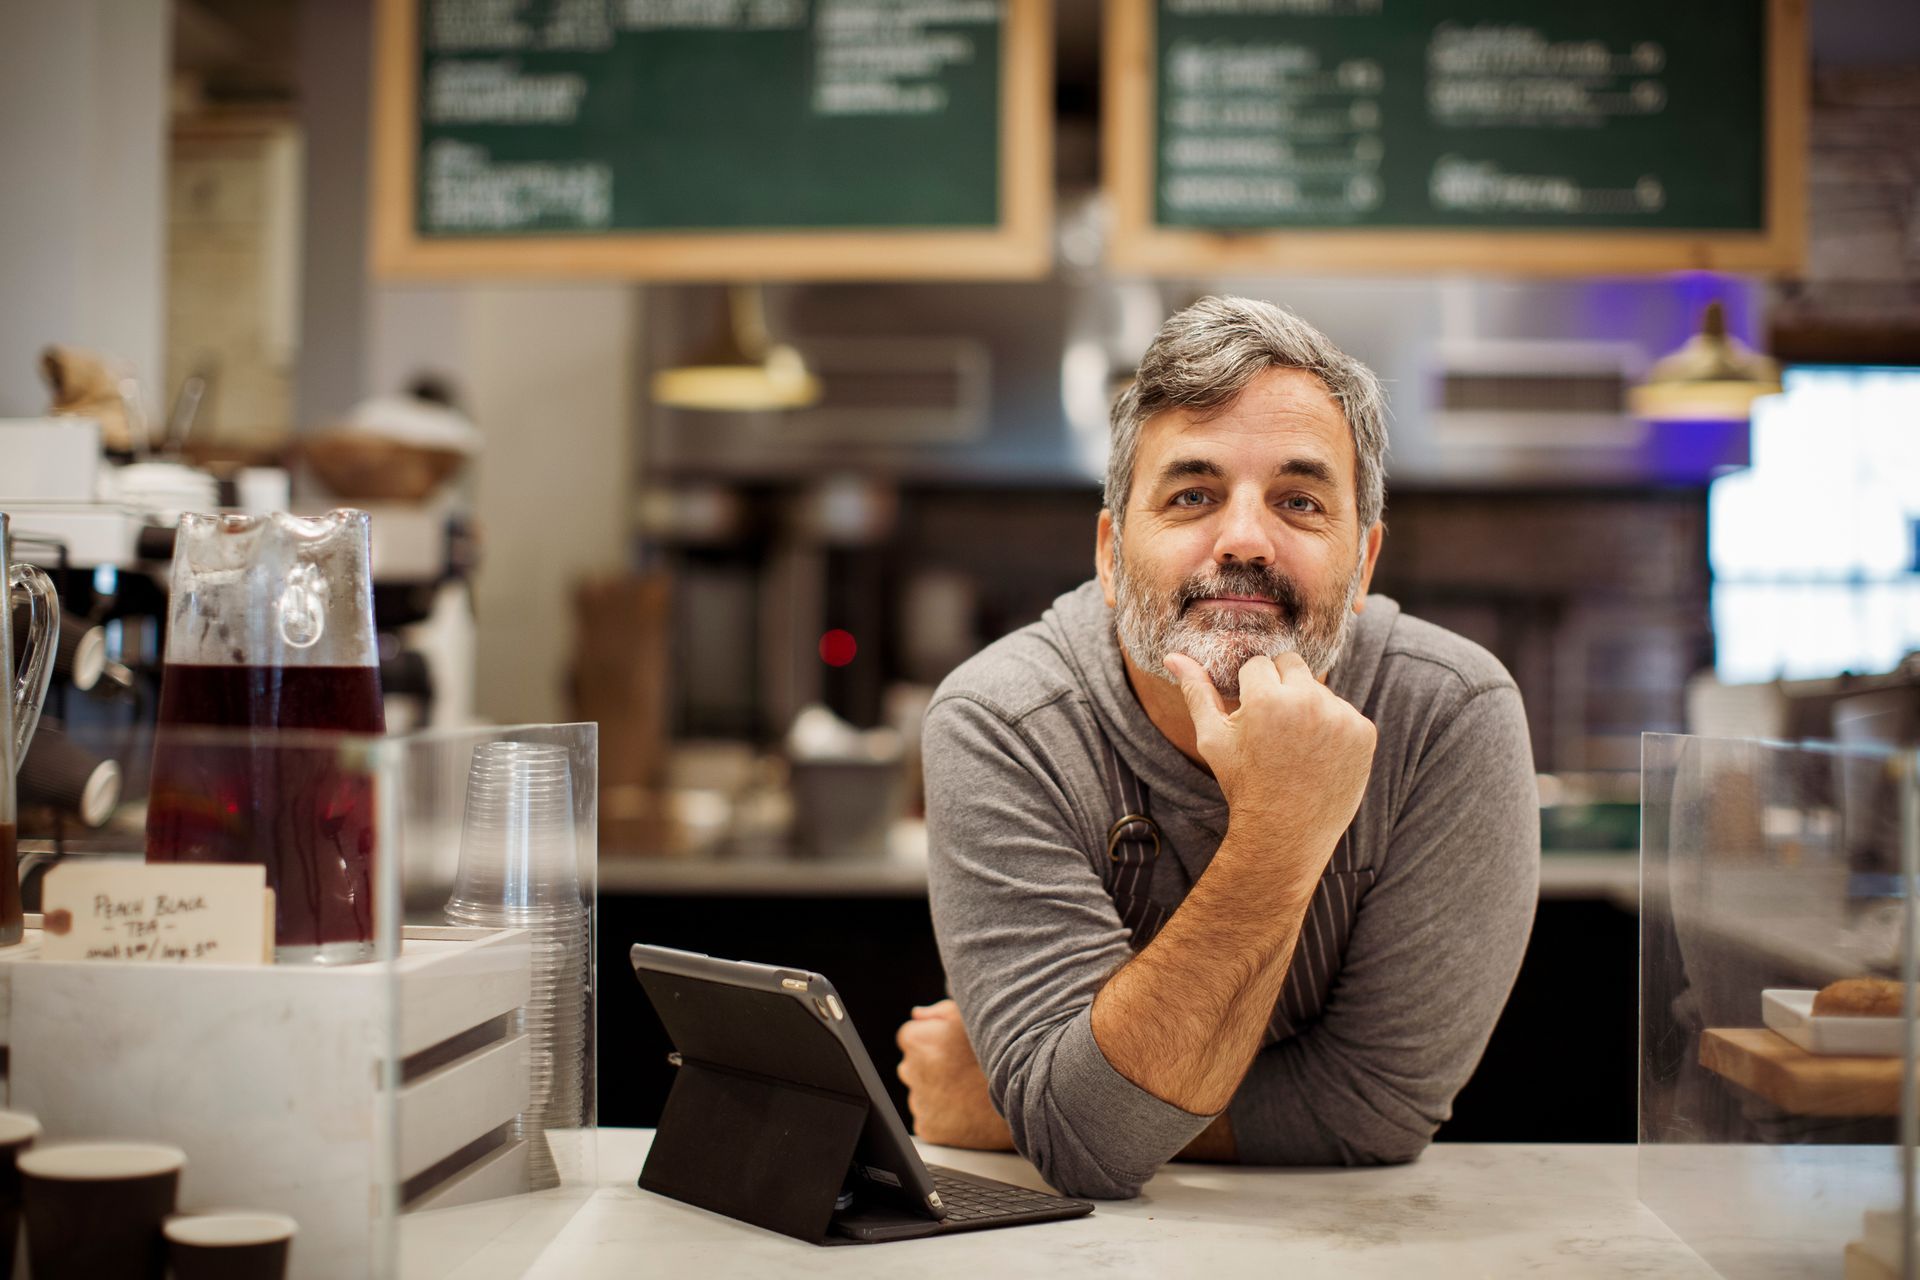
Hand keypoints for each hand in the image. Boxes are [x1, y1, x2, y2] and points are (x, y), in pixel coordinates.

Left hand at [894, 1000, 1014, 1150]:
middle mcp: (911, 1071)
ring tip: (967, 1089)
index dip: (934, 1041)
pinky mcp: (928, 1128)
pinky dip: (941, 1115)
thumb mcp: (972, 1017)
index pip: (910, 1038)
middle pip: (912, 1066)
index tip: (954, 1048)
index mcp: (917, 1040)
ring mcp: (919, 1102)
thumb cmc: (999, 1052)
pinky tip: (964, 1108)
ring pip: (920, 1093)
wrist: (1023, 1096)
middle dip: (930, 1066)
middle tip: (962, 1069)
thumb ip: (938, 1011)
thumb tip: (916, 1015)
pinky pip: (928, 1117)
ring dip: (935, 1091)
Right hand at [1163, 650, 1375, 887]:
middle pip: (1292, 664)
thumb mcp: (1214, 739)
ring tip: (1296, 747)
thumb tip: (1172, 656)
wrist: (1287, 833)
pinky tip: (1319, 755)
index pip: (1258, 664)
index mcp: (1267, 699)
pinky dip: (1333, 727)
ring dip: (1308, 706)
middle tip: (1274, 729)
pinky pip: (1344, 712)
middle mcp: (1308, 701)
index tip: (1252, 721)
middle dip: (1280, 687)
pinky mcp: (1364, 732)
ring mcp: (1342, 717)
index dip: (1250, 691)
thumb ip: (1197, 691)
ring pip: (1319, 689)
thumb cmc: (1244, 784)